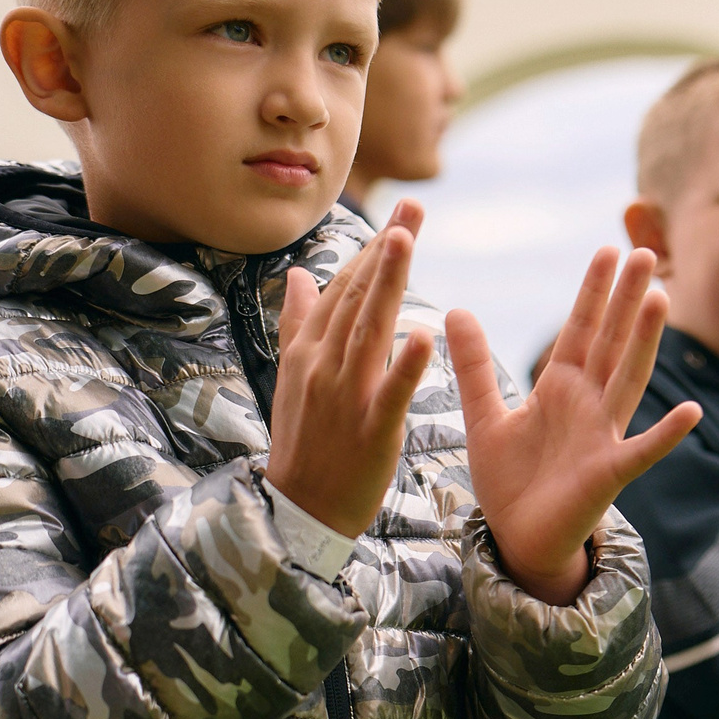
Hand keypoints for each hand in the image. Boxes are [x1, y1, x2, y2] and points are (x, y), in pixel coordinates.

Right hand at [267, 201, 437, 537]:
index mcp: (308, 351)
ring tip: (406, 240)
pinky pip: (390, 391)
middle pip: (357, 297)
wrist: (299, 511)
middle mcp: (323, 364)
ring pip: (369, 330)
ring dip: (387, 283)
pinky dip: (406, 363)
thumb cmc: (303, 443)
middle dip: (385, 250)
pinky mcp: (370, 428)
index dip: (371, 250)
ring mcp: (345, 395)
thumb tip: (295, 273)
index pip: (343, 289)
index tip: (401, 215)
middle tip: (413, 208)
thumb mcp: (293, 378)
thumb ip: (298, 323)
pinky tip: (425, 334)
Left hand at [447, 247, 701, 605]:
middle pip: (611, 343)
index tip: (609, 251)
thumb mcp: (484, 414)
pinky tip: (692, 412)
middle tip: (644, 252)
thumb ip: (474, 364)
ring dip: (645, 342)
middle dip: (625, 299)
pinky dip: (666, 434)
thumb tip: (455, 309)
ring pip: (627, 380)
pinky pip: (642, 451)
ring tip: (661, 300)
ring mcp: (603, 437)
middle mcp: (588, 405)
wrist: (518, 540)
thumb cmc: (510, 480)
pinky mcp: (608, 475)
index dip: (594, 293)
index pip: (580, 330)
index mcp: (560, 388)